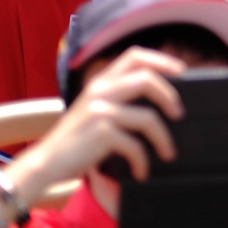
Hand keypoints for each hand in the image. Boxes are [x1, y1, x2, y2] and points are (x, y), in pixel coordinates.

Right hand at [8, 48, 185, 204]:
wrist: (45, 163)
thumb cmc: (76, 139)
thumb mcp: (95, 109)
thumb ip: (119, 97)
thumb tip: (164, 98)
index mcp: (101, 81)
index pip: (134, 56)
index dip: (162, 60)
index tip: (182, 71)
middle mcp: (100, 90)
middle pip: (147, 79)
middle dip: (170, 96)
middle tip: (179, 114)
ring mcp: (100, 110)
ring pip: (148, 117)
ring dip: (164, 138)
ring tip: (168, 153)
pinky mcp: (101, 132)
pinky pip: (135, 145)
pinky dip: (143, 161)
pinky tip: (142, 171)